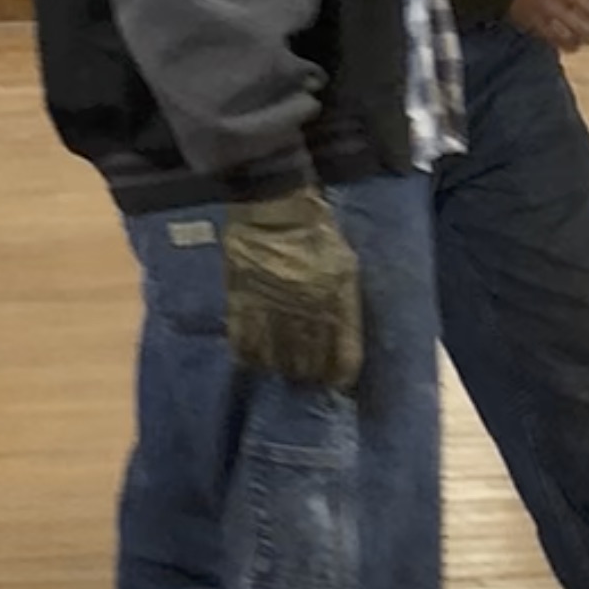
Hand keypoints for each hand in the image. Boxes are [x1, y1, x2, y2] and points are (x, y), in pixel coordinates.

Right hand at [216, 186, 361, 391]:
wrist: (275, 206)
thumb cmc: (317, 232)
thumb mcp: (346, 266)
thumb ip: (345, 302)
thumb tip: (340, 333)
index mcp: (337, 304)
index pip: (344, 357)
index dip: (341, 376)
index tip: (337, 382)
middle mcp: (306, 314)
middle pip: (309, 365)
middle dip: (310, 376)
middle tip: (307, 377)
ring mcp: (271, 310)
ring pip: (277, 360)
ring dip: (281, 369)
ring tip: (282, 370)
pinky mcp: (242, 303)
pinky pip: (244, 344)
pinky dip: (248, 357)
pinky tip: (253, 360)